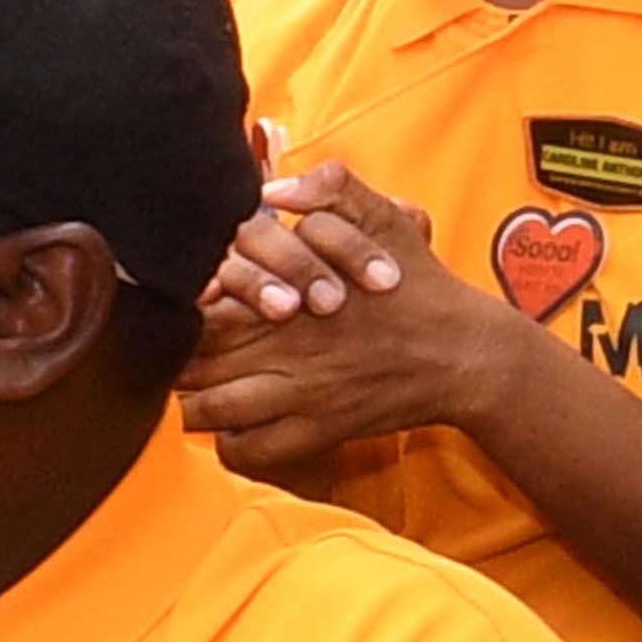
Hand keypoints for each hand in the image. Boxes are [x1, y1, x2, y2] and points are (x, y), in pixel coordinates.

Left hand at [181, 163, 541, 485]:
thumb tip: (277, 189)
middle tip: (171, 357)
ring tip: (194, 392)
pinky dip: (229, 444)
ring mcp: (300, 397)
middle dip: (172, 361)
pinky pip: (247, 452)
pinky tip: (234, 427)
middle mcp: (286, 350)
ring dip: (191, 404)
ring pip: (206, 411)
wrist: (470, 356)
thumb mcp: (388, 222)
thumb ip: (335, 191)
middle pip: (189, 363)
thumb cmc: (422, 289)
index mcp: (291, 296)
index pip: (201, 307)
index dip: (177, 311)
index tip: (177, 311)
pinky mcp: (318, 434)